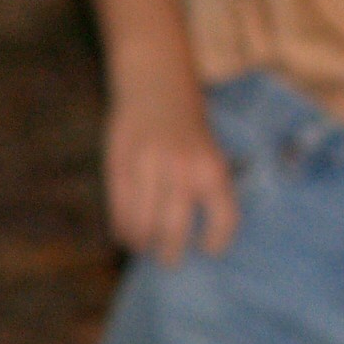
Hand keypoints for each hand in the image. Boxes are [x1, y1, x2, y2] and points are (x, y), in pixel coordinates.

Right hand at [103, 64, 237, 263]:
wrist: (157, 85)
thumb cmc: (188, 127)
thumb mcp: (210, 151)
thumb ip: (206, 188)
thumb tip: (201, 234)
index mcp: (212, 168)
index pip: (223, 219)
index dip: (217, 241)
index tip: (209, 250)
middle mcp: (183, 171)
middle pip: (175, 232)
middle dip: (171, 253)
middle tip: (170, 258)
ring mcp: (148, 169)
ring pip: (143, 226)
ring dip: (143, 243)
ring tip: (145, 246)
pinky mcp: (120, 167)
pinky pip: (120, 210)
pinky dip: (123, 229)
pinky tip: (127, 232)